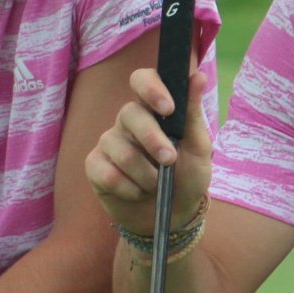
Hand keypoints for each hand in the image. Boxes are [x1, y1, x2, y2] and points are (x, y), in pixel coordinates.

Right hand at [86, 67, 211, 234]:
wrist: (174, 216)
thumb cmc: (188, 177)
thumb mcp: (198, 148)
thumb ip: (193, 114)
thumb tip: (198, 76)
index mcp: (153, 109)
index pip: (142, 80)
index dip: (150, 88)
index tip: (168, 109)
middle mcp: (128, 121)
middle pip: (129, 114)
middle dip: (153, 140)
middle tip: (169, 160)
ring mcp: (108, 143)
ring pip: (122, 151)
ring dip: (147, 175)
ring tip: (156, 184)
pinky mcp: (95, 167)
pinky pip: (108, 174)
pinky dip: (130, 190)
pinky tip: (136, 193)